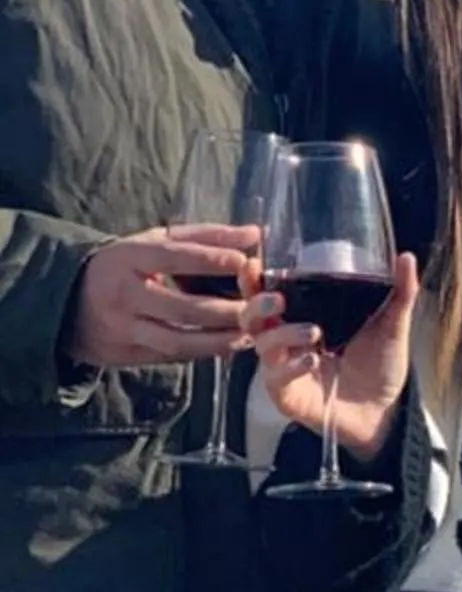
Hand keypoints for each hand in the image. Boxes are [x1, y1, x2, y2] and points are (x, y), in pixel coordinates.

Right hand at [66, 226, 263, 368]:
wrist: (69, 301)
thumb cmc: (126, 265)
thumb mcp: (155, 241)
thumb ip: (206, 237)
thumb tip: (255, 234)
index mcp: (129, 257)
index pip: (174, 258)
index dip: (210, 260)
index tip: (244, 263)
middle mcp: (125, 294)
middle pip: (182, 308)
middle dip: (227, 312)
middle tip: (263, 309)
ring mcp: (124, 328)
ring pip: (179, 341)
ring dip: (221, 341)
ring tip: (252, 334)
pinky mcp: (128, 354)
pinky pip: (172, 356)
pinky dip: (204, 353)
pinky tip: (231, 345)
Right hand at [255, 257, 417, 462]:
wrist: (387, 409)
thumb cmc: (381, 365)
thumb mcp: (391, 325)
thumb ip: (399, 293)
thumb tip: (406, 258)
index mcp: (302, 315)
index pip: (267, 291)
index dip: (254, 278)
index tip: (254, 263)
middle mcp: (286, 339)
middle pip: (251, 316)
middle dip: (257, 303)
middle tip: (278, 299)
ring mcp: (282, 367)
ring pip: (262, 343)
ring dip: (283, 333)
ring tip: (314, 332)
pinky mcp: (286, 394)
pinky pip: (276, 377)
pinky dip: (291, 366)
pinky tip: (311, 360)